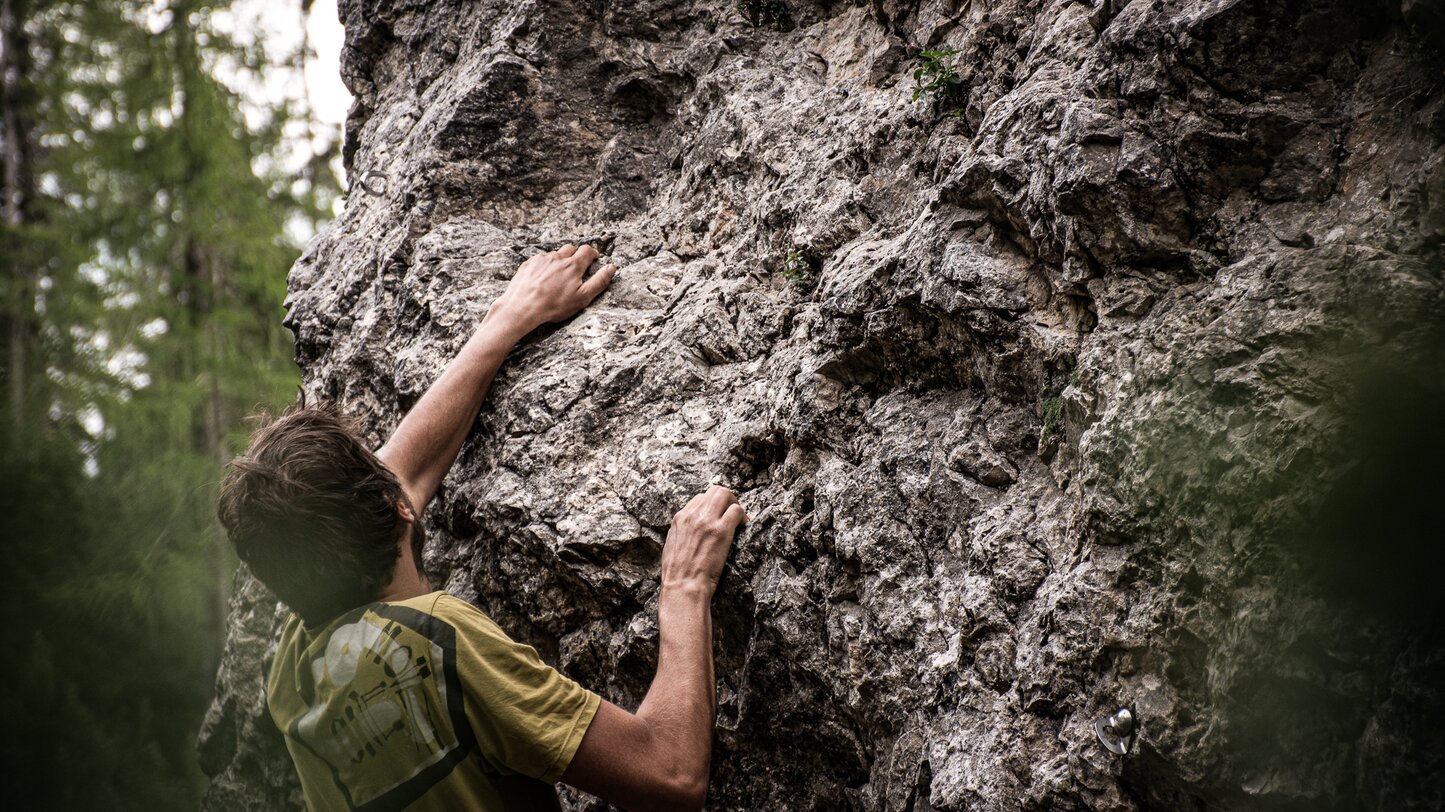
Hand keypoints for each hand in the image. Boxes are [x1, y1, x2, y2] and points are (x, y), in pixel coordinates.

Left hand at [489, 244, 615, 335]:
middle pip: (570, 249)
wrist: (522, 307)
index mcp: (573, 265)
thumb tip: (612, 267)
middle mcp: (557, 258)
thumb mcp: (582, 297)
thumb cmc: (554, 305)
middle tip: (576, 267)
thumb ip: (599, 281)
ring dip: (560, 260)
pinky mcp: (528, 264)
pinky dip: (545, 265)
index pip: (587, 250)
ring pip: (555, 254)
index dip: (592, 253)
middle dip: (576, 255)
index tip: (593, 258)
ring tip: (558, 276)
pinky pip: (540, 260)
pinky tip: (543, 279)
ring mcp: (541, 259)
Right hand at [661, 485, 746, 595]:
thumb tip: (690, 531)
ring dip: (736, 505)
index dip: (713, 505)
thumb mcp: (672, 546)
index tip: (720, 515)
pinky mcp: (721, 530)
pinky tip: (744, 527)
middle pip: (714, 491)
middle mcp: (692, 515)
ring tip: (740, 520)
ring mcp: (707, 521)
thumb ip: (681, 532)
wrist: (683, 586)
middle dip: (727, 499)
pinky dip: (743, 517)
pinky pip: (736, 510)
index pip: (700, 498)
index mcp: (680, 518)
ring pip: (726, 495)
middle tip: (733, 512)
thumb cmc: (678, 574)